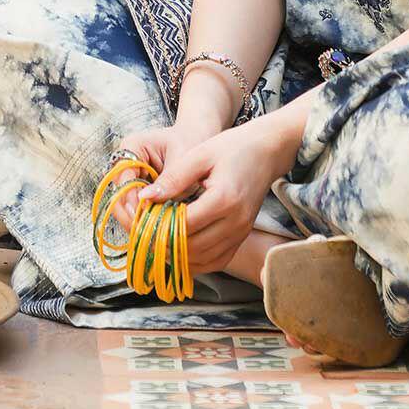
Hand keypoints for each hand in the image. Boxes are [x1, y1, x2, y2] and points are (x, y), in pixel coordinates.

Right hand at [107, 118, 218, 231]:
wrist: (197, 138)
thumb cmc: (191, 141)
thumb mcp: (183, 157)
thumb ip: (170, 180)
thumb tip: (157, 208)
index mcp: (131, 146)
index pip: (124, 179)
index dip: (132, 202)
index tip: (144, 219)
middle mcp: (124, 163)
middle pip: (118, 196)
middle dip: (132, 216)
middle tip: (146, 235)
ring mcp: (128, 178)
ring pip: (124, 207)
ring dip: (138, 221)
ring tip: (153, 236)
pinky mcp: (137, 190)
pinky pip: (135, 210)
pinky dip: (145, 220)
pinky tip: (156, 232)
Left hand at [135, 115, 285, 276]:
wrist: (268, 150)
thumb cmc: (234, 147)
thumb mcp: (200, 154)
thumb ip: (173, 178)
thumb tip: (144, 199)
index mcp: (224, 199)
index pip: (183, 225)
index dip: (158, 226)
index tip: (140, 219)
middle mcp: (235, 222)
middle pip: (191, 248)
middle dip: (163, 244)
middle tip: (145, 232)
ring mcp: (241, 233)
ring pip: (201, 260)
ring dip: (176, 255)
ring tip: (158, 239)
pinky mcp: (242, 237)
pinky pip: (215, 262)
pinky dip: (194, 261)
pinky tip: (180, 248)